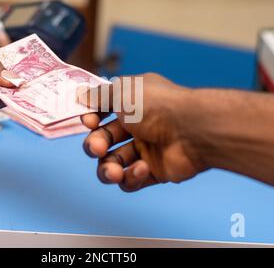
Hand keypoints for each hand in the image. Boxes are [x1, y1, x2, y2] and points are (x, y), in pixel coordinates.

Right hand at [78, 73, 207, 191]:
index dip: (91, 121)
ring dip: (108, 169)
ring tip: (114, 171)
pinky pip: (131, 180)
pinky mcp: (153, 172)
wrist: (193, 130)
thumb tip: (80, 94)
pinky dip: (130, 177)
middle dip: (96, 146)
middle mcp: (136, 126)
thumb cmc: (157, 106)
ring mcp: (144, 150)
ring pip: (113, 164)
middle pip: (103, 141)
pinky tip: (142, 168)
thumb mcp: (123, 92)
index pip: (101, 114)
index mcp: (130, 104)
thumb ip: (99, 96)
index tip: (90, 121)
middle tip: (99, 148)